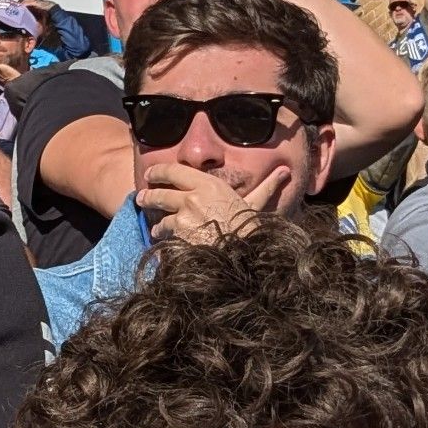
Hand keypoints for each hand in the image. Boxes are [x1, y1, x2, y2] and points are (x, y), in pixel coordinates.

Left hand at [140, 162, 289, 240]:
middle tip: (141, 198)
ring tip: (156, 231)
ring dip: (158, 227)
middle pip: (160, 194)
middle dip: (148, 197)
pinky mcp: (178, 241)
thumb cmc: (250, 229)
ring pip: (161, 221)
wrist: (243, 257)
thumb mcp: (256, 205)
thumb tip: (285, 171)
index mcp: (208, 185)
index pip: (175, 171)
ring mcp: (183, 220)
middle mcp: (191, 199)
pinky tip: (164, 249)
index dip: (160, 171)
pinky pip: (165, 242)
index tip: (151, 174)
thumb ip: (266, 188)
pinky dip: (164, 246)